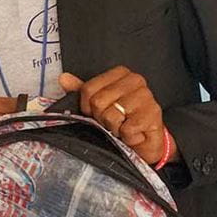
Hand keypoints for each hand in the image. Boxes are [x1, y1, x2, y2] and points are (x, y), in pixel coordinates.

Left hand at [59, 67, 175, 164]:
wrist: (145, 142)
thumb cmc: (122, 120)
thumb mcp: (98, 104)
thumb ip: (81, 90)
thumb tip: (64, 78)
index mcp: (120, 74)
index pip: (88, 89)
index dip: (87, 107)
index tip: (97, 112)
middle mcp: (135, 81)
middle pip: (98, 102)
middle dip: (101, 118)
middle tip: (113, 122)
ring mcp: (146, 97)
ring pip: (111, 115)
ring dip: (114, 129)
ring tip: (123, 127)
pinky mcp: (153, 115)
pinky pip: (126, 129)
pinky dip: (126, 137)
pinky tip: (133, 134)